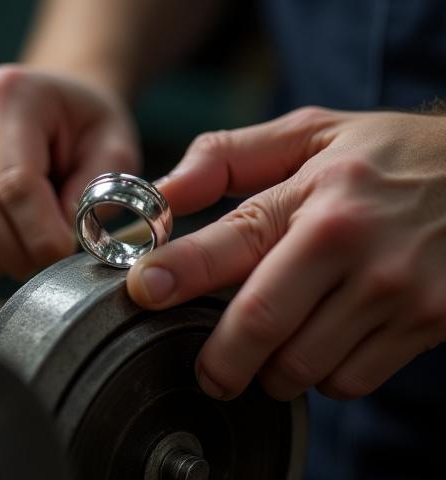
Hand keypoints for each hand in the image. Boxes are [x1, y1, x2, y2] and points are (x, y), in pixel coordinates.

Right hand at [0, 64, 139, 283]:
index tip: (64, 253)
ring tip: (25, 254)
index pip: (15, 182)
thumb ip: (96, 191)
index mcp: (13, 93)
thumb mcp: (115, 149)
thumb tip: (61, 236)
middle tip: (42, 263)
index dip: (40, 232)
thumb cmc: (87, 126)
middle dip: (8, 249)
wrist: (58, 105)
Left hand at [127, 107, 445, 400]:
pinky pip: (350, 381)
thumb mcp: (309, 132)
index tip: (142, 293)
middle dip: (221, 361)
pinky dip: (322, 376)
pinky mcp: (427, 324)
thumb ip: (228, 157)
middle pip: (262, 326)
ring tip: (276, 345)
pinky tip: (324, 343)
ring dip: (273, 369)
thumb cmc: (388, 155)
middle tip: (209, 370)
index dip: (177, 273)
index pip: (232, 241)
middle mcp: (353, 244)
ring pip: (303, 367)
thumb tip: (164, 192)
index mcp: (317, 194)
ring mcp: (395, 290)